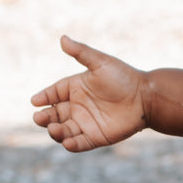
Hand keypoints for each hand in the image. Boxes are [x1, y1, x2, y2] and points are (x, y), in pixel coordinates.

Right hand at [31, 35, 147, 151]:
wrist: (147, 97)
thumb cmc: (124, 77)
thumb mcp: (101, 63)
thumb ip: (81, 53)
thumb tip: (62, 38)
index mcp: (76, 88)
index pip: (53, 93)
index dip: (43, 97)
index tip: (35, 101)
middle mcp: (78, 106)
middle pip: (54, 114)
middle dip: (45, 117)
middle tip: (39, 118)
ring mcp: (86, 123)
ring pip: (64, 130)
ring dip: (56, 132)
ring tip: (54, 129)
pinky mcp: (96, 137)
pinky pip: (80, 143)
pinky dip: (72, 144)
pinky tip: (67, 142)